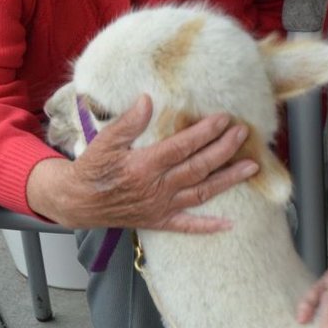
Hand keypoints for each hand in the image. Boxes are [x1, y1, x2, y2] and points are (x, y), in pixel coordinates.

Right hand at [27, 95, 257, 231]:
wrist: (76, 203)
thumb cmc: (91, 169)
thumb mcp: (104, 141)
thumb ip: (128, 122)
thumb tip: (147, 100)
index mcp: (144, 166)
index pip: (182, 147)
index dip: (205, 133)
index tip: (223, 119)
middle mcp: (157, 188)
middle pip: (199, 167)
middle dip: (224, 149)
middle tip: (242, 134)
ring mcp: (160, 206)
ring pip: (201, 192)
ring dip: (228, 180)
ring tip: (251, 167)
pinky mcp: (159, 220)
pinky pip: (187, 226)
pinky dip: (208, 226)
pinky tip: (228, 224)